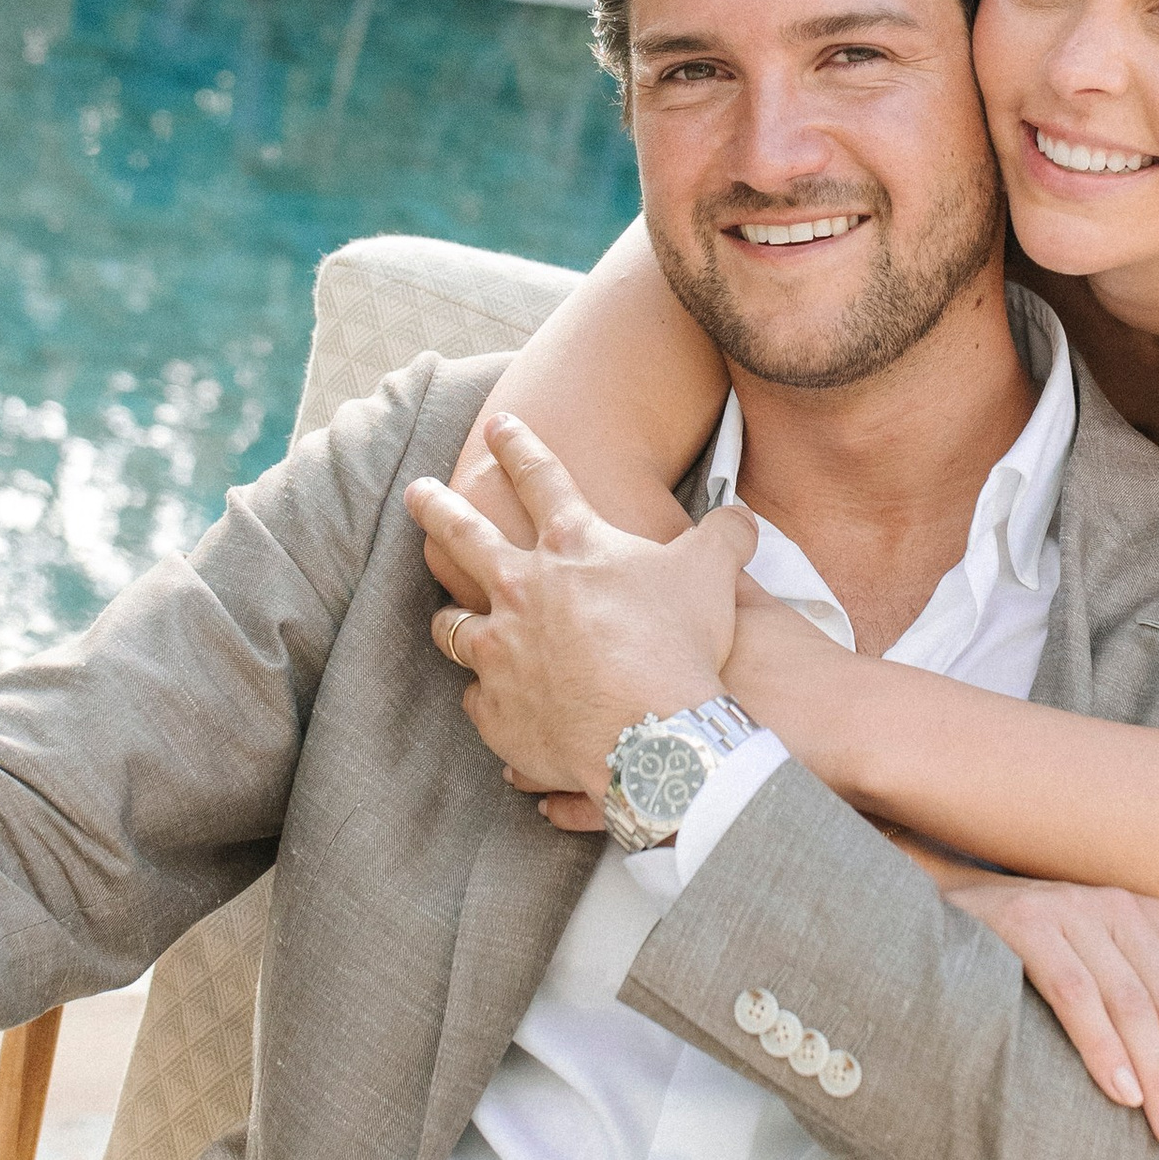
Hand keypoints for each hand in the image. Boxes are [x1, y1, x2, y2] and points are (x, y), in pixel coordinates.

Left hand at [406, 413, 756, 805]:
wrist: (651, 733)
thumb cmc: (678, 643)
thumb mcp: (712, 573)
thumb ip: (725, 536)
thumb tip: (742, 518)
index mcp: (571, 548)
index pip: (540, 478)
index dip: (520, 446)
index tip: (499, 426)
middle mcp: (521, 591)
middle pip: (464, 536)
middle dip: (437, 507)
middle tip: (416, 493)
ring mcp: (500, 651)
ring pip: (453, 627)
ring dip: (450, 619)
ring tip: (445, 617)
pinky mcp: (495, 710)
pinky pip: (479, 703)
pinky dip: (491, 703)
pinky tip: (500, 707)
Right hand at [936, 874, 1158, 1159]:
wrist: (937, 919)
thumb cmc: (1030, 967)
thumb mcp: (1104, 975)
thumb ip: (1151, 1011)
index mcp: (1156, 922)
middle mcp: (1124, 910)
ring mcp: (1074, 912)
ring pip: (1139, 1005)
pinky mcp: (1026, 925)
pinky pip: (1076, 993)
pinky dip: (1104, 1047)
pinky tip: (1121, 1095)